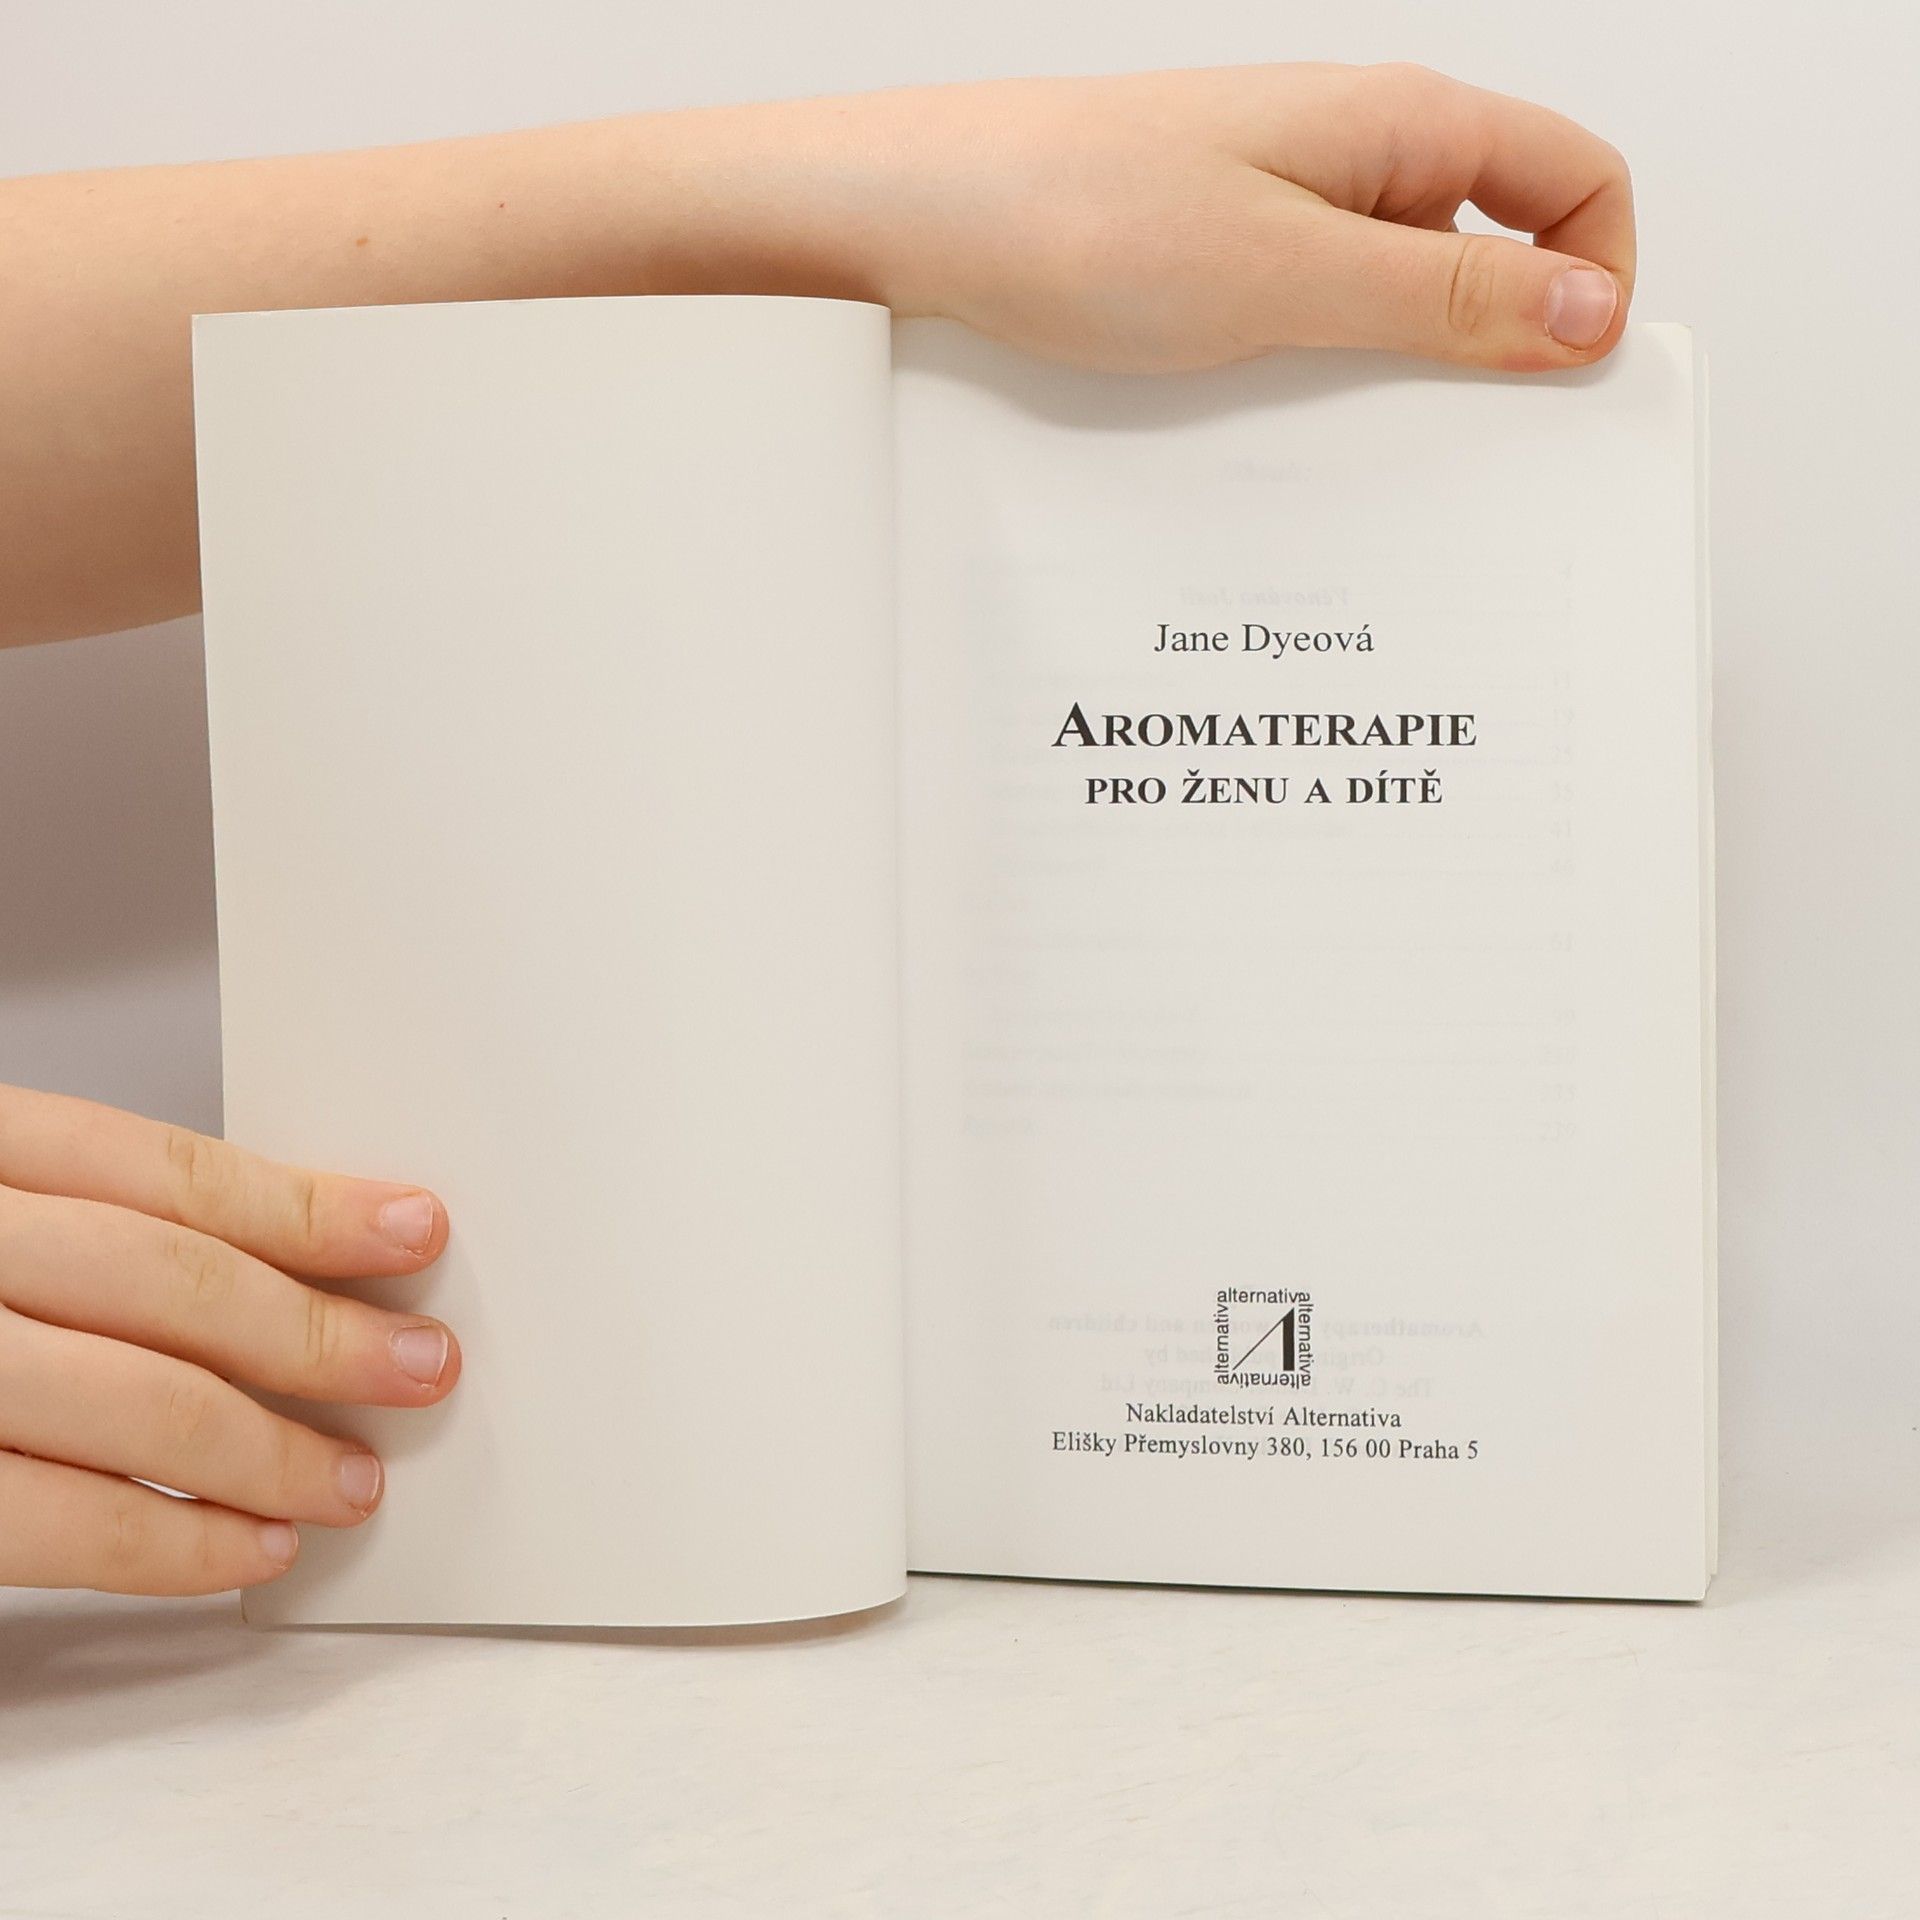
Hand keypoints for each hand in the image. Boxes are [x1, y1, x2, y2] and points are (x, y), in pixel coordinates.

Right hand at [0, 1084, 457, 1594]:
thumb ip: (84, 1223)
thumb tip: (283, 1263)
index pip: (160, 1170)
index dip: (302, 1203)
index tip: (410, 1229)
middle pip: (161, 1281)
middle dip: (313, 1332)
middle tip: (417, 1366)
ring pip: (122, 1401)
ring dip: (263, 1452)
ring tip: (350, 1480)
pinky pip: (45, 1522)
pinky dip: (165, 1544)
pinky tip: (245, 1548)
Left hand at [679, 62, 1632, 372]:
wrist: (919, 214)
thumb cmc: (1075, 215)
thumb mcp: (1289, 276)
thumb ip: (1445, 297)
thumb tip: (1584, 312)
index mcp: (1399, 124)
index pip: (1576, 178)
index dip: (1598, 278)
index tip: (1564, 380)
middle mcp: (1351, 156)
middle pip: (1496, 246)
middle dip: (1496, 349)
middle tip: (1462, 446)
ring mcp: (1282, 207)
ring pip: (1397, 296)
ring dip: (1397, 374)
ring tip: (1345, 436)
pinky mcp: (1222, 258)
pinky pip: (1313, 318)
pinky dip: (1321, 374)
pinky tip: (1278, 424)